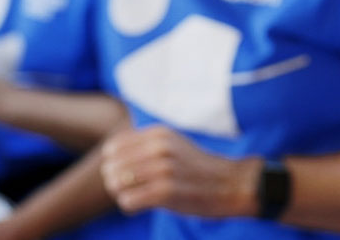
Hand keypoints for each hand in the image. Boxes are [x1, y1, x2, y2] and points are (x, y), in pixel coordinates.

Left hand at [101, 124, 261, 217]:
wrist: (231, 184)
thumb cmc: (196, 168)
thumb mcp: (173, 144)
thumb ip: (144, 145)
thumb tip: (108, 157)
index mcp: (159, 133)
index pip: (112, 148)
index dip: (115, 163)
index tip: (130, 173)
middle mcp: (160, 147)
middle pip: (111, 167)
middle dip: (116, 181)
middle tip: (133, 188)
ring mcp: (163, 169)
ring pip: (115, 184)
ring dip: (122, 194)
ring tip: (139, 196)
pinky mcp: (166, 192)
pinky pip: (127, 202)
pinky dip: (131, 206)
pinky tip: (146, 204)